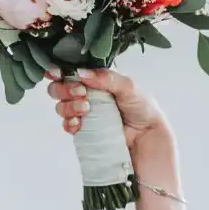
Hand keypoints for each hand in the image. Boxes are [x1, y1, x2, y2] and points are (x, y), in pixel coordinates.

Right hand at [47, 69, 169, 154]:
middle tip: (81, 93)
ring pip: (61, 107)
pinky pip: (68, 126)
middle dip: (64, 89)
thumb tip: (82, 73)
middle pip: (59, 89)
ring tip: (86, 109)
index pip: (70, 72)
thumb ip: (107, 78)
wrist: (150, 138)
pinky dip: (69, 124)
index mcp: (96, 80)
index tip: (58, 73)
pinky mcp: (85, 132)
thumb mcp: (129, 87)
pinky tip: (79, 124)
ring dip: (68, 106)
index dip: (59, 71)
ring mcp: (84, 114)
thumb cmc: (143, 109)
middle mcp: (87, 95)